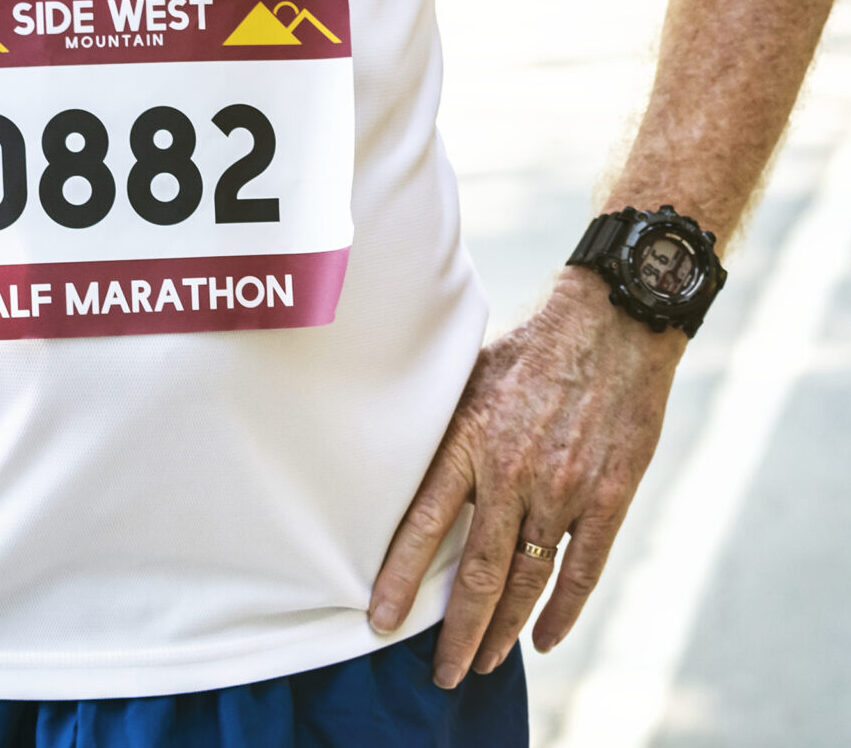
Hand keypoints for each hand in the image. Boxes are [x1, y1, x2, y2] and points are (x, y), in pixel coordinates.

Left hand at [367, 267, 685, 687]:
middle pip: (477, 571)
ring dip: (504, 629)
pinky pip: (584, 567)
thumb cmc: (530, 346)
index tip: (380, 619)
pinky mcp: (611, 493)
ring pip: (527, 578)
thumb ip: (444, 432)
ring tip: (485, 662)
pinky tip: (544, 638)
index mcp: (468, 440)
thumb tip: (403, 471)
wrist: (612, 320)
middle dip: (457, 632)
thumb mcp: (467, 378)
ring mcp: (565, 487)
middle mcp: (512, 472)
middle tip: (443, 672)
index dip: (400, 579)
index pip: (422, 525)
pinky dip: (563, 610)